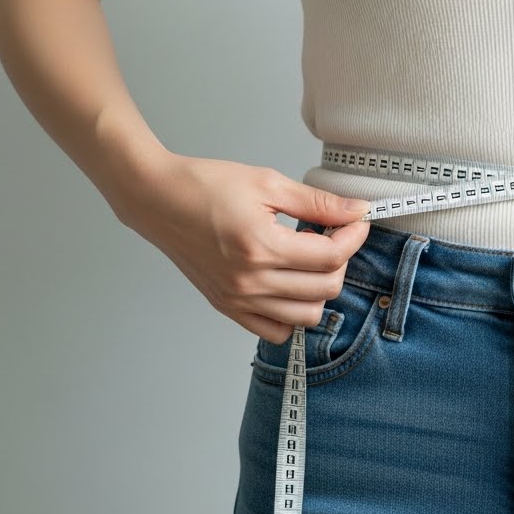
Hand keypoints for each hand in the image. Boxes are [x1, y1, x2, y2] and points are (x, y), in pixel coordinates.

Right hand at [107, 152, 374, 343]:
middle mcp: (250, 281)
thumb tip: (356, 211)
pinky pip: (275, 331)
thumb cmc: (204, 185)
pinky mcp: (227, 307)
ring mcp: (237, 299)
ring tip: (308, 257)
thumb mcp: (268, 183)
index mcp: (261, 247)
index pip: (331, 256)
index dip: (354, 237)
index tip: (356, 221)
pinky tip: (290, 282)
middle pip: (325, 288)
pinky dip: (292, 313)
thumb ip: (317, 202)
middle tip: (332, 234)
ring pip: (306, 315)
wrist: (156, 199)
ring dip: (320, 287)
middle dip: (341, 260)